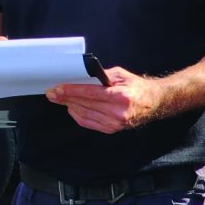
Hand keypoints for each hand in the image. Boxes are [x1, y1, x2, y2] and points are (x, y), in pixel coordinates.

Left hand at [44, 66, 161, 133]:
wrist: (153, 103)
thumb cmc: (136, 86)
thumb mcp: (119, 75)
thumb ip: (100, 75)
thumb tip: (80, 75)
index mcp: (120, 96)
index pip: (89, 93)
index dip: (70, 91)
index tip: (57, 89)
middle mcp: (117, 112)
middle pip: (84, 104)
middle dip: (65, 98)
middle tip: (52, 93)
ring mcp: (114, 123)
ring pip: (84, 115)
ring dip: (69, 106)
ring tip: (59, 99)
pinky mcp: (112, 130)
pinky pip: (89, 123)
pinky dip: (77, 115)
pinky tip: (71, 108)